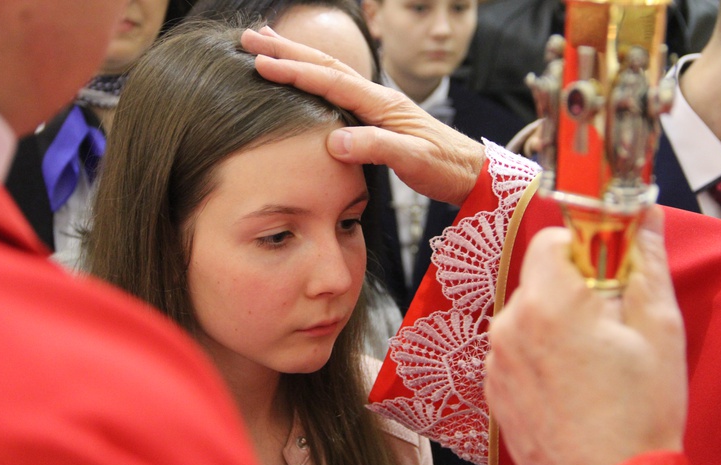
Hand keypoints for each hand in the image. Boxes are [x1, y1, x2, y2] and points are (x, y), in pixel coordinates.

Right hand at [241, 27, 485, 205]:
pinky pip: (338, 89)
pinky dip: (315, 76)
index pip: (330, 82)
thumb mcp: (414, 160)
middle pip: (326, 65)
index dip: (294, 71)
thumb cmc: (445, 166)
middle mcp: (377, 97)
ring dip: (298, 56)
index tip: (261, 63)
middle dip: (287, 50)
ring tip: (269, 43)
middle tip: (251, 37)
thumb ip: (377, 148)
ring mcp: (377, 105)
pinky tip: (306, 77)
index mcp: (382, 103)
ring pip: (330, 73)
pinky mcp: (377, 116)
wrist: (469, 171)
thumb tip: (335, 141)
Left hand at [484, 206, 686, 464]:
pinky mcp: (492, 386)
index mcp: (549, 303)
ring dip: (553, 323)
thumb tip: (644, 217)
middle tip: (608, 323)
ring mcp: (496, 358)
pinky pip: (513, 348)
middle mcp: (510, 325)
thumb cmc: (639, 414)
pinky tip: (567, 382)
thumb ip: (646, 263)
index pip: (551, 240)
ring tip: (589, 362)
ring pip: (526, 314)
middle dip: (572, 289)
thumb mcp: (659, 330)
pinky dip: (536, 353)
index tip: (607, 271)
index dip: (584, 249)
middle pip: (538, 279)